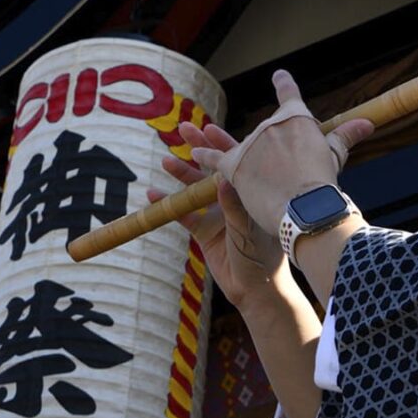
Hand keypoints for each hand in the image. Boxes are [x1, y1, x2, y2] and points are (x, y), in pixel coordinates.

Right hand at [156, 122, 289, 311]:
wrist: (256, 288)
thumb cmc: (264, 256)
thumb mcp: (249, 229)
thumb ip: (234, 207)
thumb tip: (222, 180)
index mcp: (250, 192)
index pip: (236, 161)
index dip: (221, 144)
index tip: (207, 128)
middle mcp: (233, 199)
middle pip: (212, 168)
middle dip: (198, 148)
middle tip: (182, 129)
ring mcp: (217, 214)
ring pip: (194, 189)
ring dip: (180, 174)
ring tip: (165, 161)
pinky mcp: (204, 232)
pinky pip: (183, 214)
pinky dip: (168, 205)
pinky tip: (153, 195)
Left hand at [218, 71, 375, 230]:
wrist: (305, 209)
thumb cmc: (324, 183)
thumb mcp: (334, 157)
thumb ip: (344, 136)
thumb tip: (368, 122)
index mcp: (296, 118)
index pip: (290, 94)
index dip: (284, 84)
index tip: (279, 74)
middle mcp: (269, 125)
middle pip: (269, 131)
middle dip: (277, 145)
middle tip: (291, 170)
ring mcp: (249, 144)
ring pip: (242, 144)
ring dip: (234, 147)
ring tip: (216, 143)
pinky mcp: (232, 165)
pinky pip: (214, 158)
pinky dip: (204, 154)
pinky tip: (192, 150)